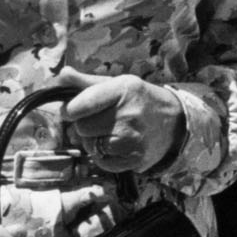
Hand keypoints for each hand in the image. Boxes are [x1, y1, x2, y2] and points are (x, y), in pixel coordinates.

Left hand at [56, 67, 184, 174]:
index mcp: (124, 89)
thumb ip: (86, 82)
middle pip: (81, 127)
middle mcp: (129, 113)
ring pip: (89, 145)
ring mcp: (132, 138)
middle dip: (84, 125)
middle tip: (100, 120)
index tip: (73, 110)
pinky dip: (103, 155)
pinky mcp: (133, 158)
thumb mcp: (119, 84)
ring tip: (110, 132)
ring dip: (93, 141)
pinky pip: (100, 161)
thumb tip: (61, 75)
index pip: (78, 106)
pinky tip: (116, 145)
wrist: (174, 122)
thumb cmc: (140, 100)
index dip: (69, 110)